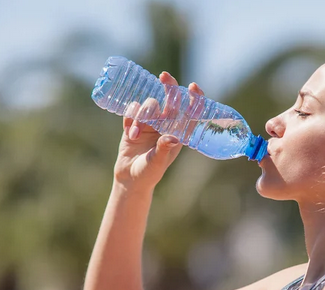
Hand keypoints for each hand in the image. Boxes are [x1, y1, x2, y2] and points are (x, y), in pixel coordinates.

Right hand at [113, 72, 204, 190]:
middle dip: (169, 86)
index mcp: (178, 133)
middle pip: (171, 99)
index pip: (191, 112)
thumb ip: (163, 149)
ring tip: (135, 135)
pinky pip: (132, 110)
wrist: (130, 178)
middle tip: (164, 76)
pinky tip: (130, 133)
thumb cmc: (149, 173)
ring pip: (149, 104)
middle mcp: (166, 124)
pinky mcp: (134, 122)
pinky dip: (130, 118)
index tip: (193, 87)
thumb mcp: (157, 163)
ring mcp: (150, 122)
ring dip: (141, 115)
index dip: (195, 98)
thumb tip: (173, 138)